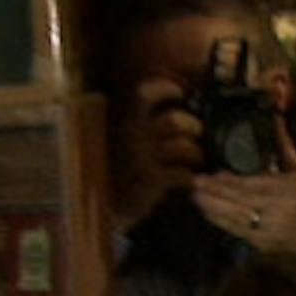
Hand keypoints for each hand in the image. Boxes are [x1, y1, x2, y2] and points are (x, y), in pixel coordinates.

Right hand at [112, 75, 204, 229]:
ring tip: (197, 159)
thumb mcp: (117, 141)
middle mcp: (132, 134)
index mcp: (123, 121)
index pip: (145, 94)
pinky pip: (182, 173)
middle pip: (175, 120)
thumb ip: (136, 124)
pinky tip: (187, 181)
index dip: (166, 90)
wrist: (98, 206)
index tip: (179, 93)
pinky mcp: (150, 180)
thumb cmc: (112, 172)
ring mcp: (141, 157)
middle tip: (196, 134)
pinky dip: (189, 177)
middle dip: (193, 126)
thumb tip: (171, 112)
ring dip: (196, 153)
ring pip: (184, 146)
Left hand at [191, 120, 295, 267]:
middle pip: (245, 199)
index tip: (215, 173)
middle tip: (196, 181)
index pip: (259, 183)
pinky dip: (220, 221)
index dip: (234, 180)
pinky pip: (237, 231)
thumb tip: (275, 118)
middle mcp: (285, 210)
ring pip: (238, 216)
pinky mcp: (264, 244)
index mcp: (295, 189)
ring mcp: (274, 229)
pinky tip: (207, 211)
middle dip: (217, 191)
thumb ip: (285, 149)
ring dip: (214, 206)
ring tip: (196, 196)